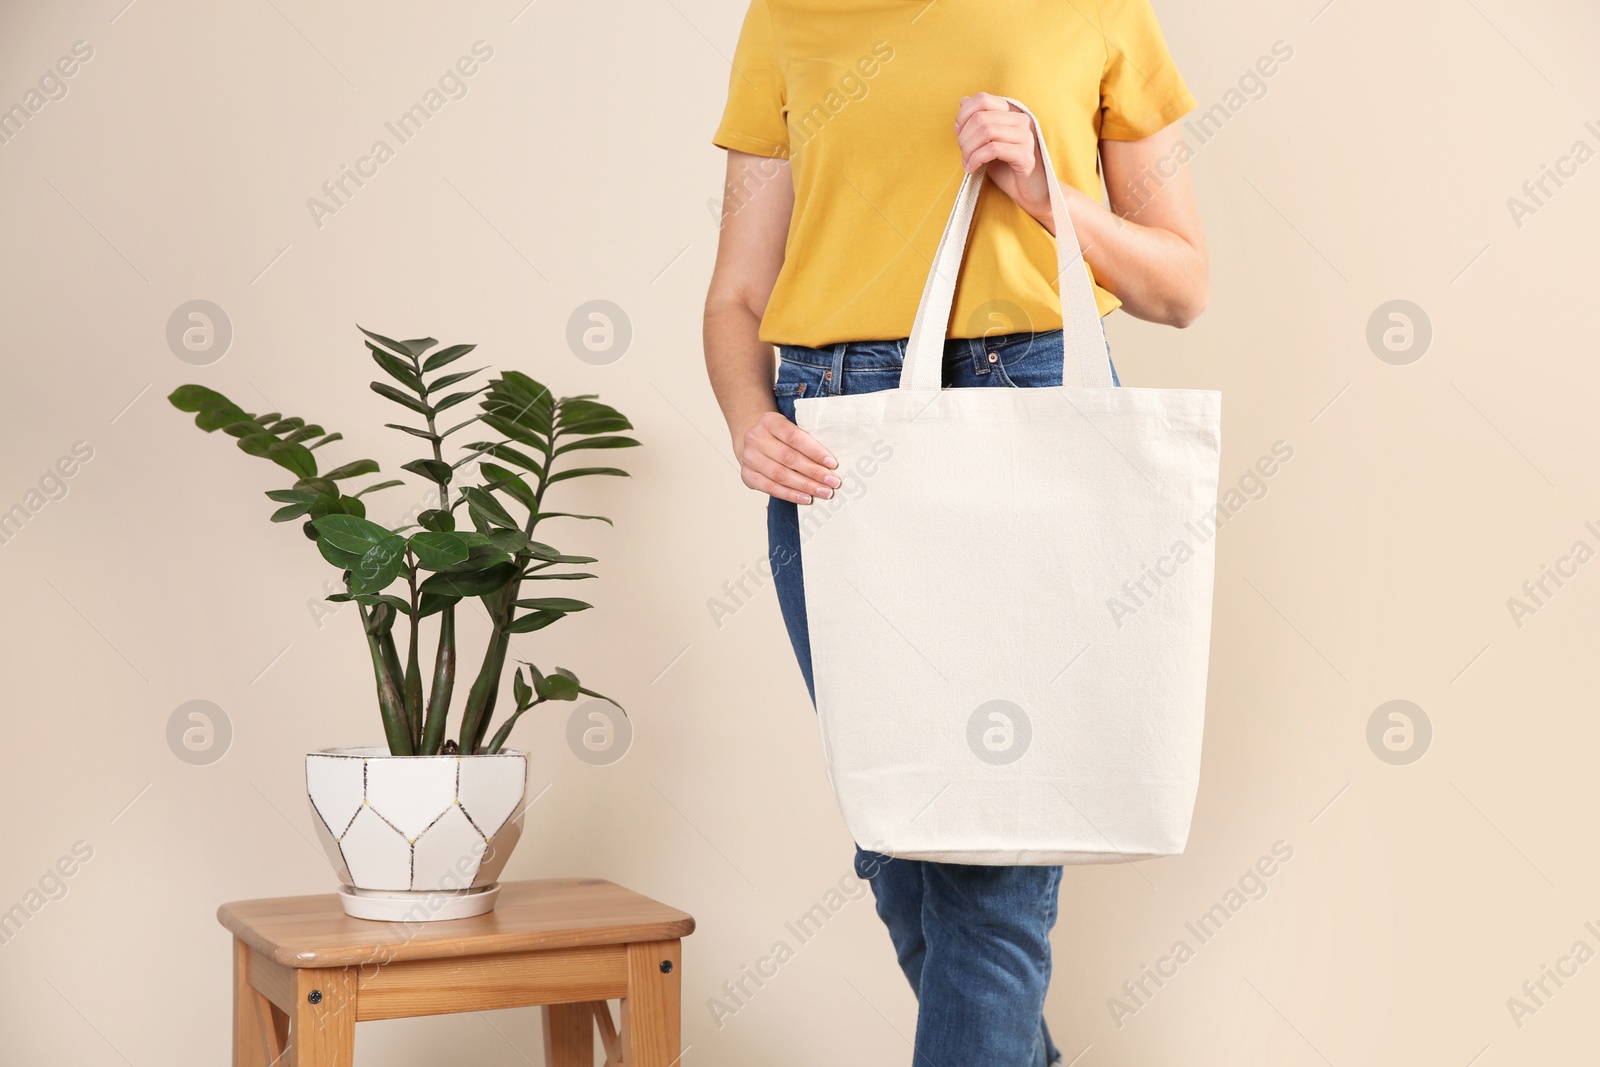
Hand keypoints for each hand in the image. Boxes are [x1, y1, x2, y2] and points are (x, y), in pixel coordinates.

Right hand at [735, 410, 839, 504]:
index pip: (794, 437)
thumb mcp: (789, 428)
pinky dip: (790, 495)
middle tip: (832, 481)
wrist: (752, 442)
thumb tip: (830, 462)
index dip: (814, 451)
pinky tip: (806, 498)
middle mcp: (756, 438)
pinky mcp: (747, 475)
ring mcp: (749, 458)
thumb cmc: (778, 437)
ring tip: (823, 492)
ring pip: (781, 475)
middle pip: (789, 458)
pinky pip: (771, 488)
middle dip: (814, 472)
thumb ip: (805, 439)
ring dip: (805, 486)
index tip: (832, 463)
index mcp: (769, 421)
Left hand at [954, 93, 1050, 224]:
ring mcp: (1026, 136)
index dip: (964, 114)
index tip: (958, 133)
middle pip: (980, 117)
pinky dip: (977, 158)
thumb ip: (977, 123)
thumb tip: (963, 100)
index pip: (983, 99)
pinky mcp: (1025, 155)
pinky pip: (993, 149)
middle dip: (964, 137)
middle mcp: (1021, 120)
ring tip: (967, 162)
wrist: (1031, 193)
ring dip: (969, 149)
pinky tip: (973, 168)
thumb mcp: (987, 143)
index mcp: (1012, 113)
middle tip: (963, 154)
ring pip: (986, 131)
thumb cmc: (1008, 169)